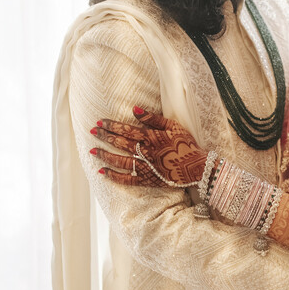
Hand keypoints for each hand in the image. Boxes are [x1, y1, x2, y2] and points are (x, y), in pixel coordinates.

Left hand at [90, 107, 206, 186]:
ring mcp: (145, 167)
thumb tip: (135, 109)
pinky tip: (102, 172)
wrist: (197, 167)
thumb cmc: (186, 144)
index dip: (111, 125)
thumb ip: (153, 118)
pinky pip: (127, 179)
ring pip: (120, 160)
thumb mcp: (173, 126)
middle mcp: (146, 151)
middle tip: (92, 132)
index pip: (126, 129)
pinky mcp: (147, 180)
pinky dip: (114, 176)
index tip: (99, 122)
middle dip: (104, 136)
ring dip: (105, 155)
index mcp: (151, 137)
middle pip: (120, 143)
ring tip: (92, 151)